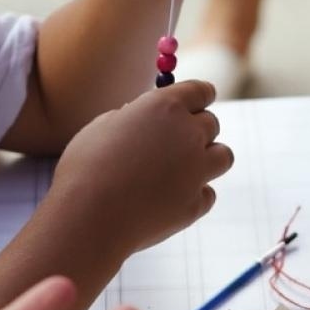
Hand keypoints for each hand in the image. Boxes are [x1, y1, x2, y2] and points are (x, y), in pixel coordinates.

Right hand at [50, 79, 232, 256]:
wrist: (88, 218)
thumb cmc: (85, 169)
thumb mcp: (102, 127)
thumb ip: (131, 117)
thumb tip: (141, 118)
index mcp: (165, 107)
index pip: (201, 91)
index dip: (200, 97)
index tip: (197, 104)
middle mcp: (188, 134)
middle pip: (212, 123)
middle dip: (197, 130)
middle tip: (175, 143)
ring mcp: (197, 170)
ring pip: (223, 156)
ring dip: (207, 159)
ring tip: (182, 169)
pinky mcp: (196, 203)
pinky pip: (207, 194)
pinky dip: (193, 195)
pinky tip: (169, 200)